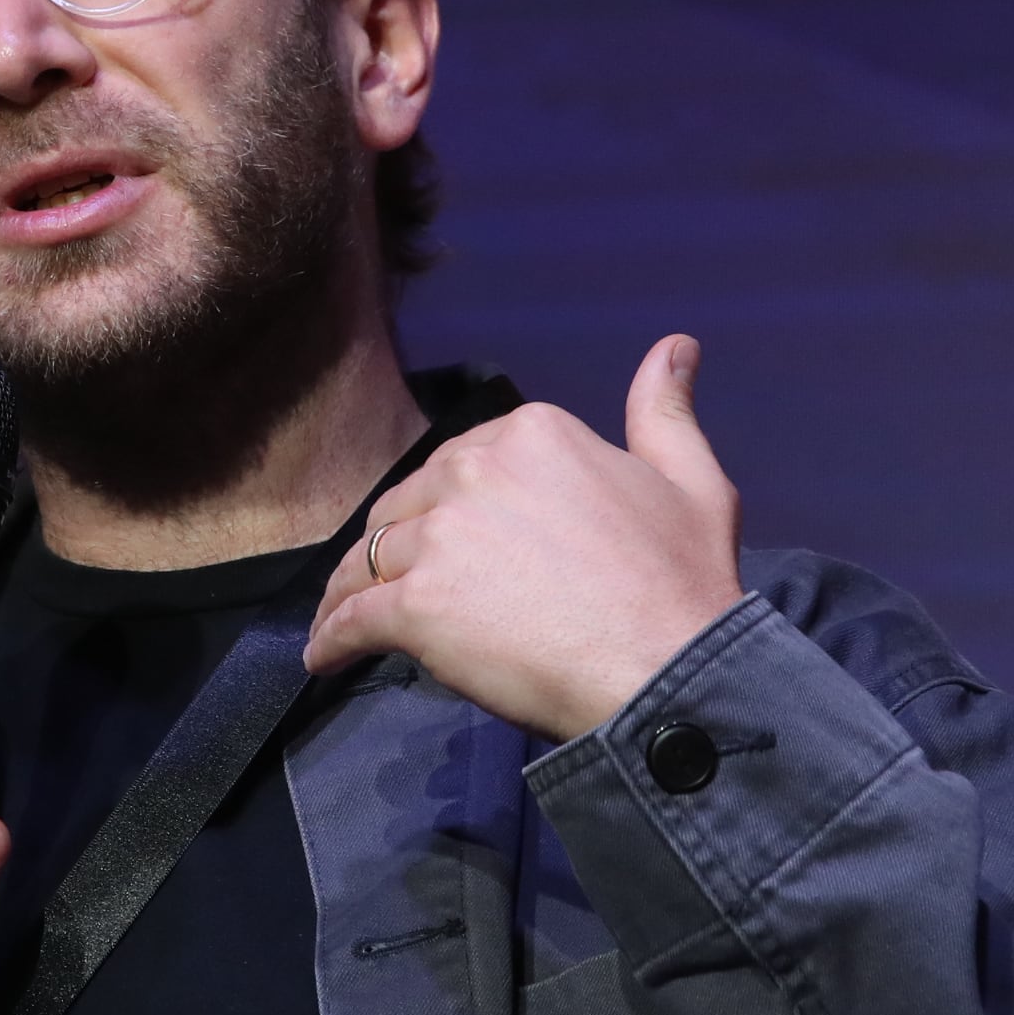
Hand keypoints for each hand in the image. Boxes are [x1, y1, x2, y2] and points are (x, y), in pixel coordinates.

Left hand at [305, 335, 744, 743]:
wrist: (668, 671)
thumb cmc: (684, 583)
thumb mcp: (690, 480)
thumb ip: (663, 410)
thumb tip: (674, 343)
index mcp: (531, 434)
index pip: (460, 463)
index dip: (450, 504)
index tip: (451, 539)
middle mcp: (475, 469)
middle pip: (407, 504)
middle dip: (396, 542)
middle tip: (391, 583)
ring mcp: (441, 537)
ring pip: (370, 558)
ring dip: (350, 589)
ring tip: (342, 619)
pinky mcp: (416, 605)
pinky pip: (354, 618)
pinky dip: (331, 639)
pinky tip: (324, 658)